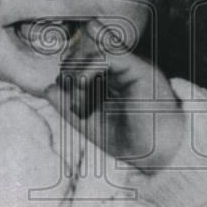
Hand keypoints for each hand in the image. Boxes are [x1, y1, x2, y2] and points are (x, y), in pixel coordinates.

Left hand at [43, 19, 185, 172]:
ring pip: (93, 51)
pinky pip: (107, 56)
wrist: (158, 155)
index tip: (65, 95)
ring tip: (78, 100)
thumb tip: (48, 87)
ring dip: (77, 74)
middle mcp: (123, 69)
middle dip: (69, 71)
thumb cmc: (131, 141)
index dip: (67, 71)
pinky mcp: (140, 68)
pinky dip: (88, 69)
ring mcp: (132, 67)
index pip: (83, 61)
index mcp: (113, 80)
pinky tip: (82, 86)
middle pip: (85, 51)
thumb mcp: (90, 123)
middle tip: (73, 101)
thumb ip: (69, 105)